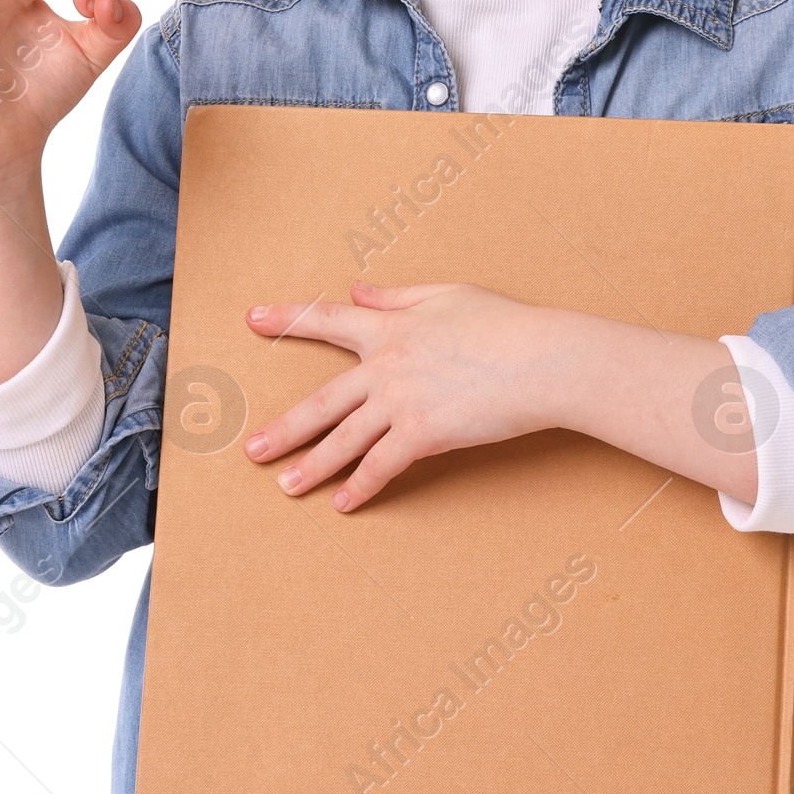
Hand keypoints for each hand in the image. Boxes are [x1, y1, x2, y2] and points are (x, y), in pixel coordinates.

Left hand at [243, 281, 561, 510]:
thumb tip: (358, 291)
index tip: (251, 319)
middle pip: (322, 400)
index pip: (327, 318)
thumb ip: (396, 297)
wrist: (542, 359)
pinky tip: (344, 503)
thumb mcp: (448, 294)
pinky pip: (382, 465)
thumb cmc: (505, 323)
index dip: (286, 318)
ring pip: (344, 440)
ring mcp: (402, 401)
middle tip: (252, 449)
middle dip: (284, 428)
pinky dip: (362, 485)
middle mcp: (386, 364)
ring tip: (286, 486)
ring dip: (312, 466)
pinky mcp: (424, 433)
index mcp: (390, 325)